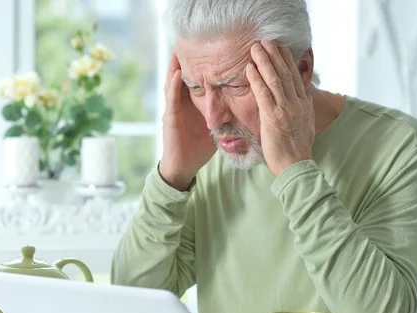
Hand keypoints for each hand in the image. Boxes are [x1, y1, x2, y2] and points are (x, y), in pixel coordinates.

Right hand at [159, 52, 215, 190]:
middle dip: (187, 59)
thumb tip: (246, 108)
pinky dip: (173, 85)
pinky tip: (177, 74)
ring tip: (180, 48)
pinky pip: (171, 98)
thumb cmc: (198, 149)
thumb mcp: (215, 128)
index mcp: (194, 104)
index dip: (204, 65)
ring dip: (175, 65)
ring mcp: (174, 109)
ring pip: (174, 82)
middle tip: (192, 39)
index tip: (213, 48)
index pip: (199, 80)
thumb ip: (225, 115)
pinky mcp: (170, 118)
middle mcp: (183, 103)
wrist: (184, 167)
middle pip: (185, 76)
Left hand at [246, 41, 315, 176]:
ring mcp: (285, 109)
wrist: (296, 165)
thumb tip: (307, 94)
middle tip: (266, 41)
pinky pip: (264, 94)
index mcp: (303, 104)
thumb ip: (305, 107)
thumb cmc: (297, 149)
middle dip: (275, 55)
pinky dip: (257, 80)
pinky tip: (250, 69)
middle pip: (285, 73)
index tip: (280, 48)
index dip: (287, 60)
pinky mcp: (273, 117)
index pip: (295, 77)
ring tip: (255, 49)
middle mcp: (296, 103)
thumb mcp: (306, 124)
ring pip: (275, 80)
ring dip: (264, 62)